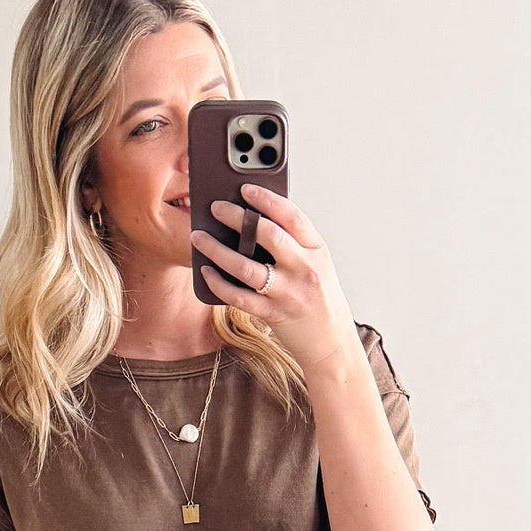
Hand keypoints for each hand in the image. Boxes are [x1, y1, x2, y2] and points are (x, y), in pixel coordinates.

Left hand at [191, 182, 357, 374]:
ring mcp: (288, 292)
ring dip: (217, 250)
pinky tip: (206, 271)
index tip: (245, 188)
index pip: (292, 216)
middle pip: (267, 235)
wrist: (331, 342)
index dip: (267, 199)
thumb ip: (293, 243)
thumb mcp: (316, 264)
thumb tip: (252, 219)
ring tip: (199, 237)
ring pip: (246, 267)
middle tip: (215, 207)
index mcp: (316, 249)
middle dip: (236, 217)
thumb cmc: (319, 297)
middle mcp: (304, 268)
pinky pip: (239, 297)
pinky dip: (219, 283)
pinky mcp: (273, 314)